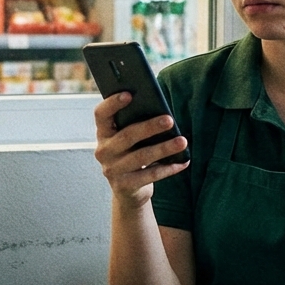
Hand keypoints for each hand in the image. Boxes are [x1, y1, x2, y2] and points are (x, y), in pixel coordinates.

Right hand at [93, 92, 189, 206]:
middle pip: (127, 135)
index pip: (101, 115)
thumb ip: (135, 124)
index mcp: (103, 133)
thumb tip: (160, 111)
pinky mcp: (124, 186)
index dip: (112, 104)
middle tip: (169, 120)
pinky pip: (150, 175)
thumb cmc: (132, 154)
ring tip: (182, 141)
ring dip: (164, 148)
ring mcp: (112, 170)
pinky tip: (183, 161)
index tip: (129, 94)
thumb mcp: (129, 140)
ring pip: (141, 156)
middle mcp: (103, 151)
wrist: (127, 191)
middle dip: (149, 127)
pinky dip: (168, 168)